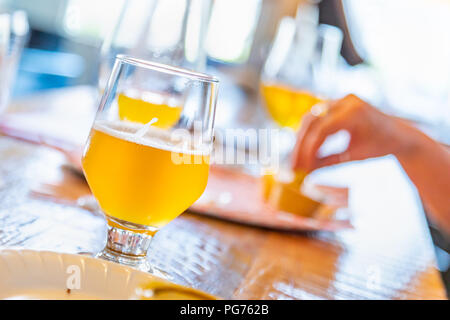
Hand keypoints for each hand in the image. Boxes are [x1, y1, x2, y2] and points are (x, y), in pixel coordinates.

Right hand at [291, 94, 411, 170]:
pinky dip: (309, 134)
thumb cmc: (379, 146)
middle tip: (293, 165)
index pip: (321, 130)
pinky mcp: (335, 104)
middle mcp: (345, 102)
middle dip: (300, 145)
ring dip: (301, 139)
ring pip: (310, 119)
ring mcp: (340, 101)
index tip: (300, 167)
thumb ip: (328, 162)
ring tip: (296, 159)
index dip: (308, 150)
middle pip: (311, 122)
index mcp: (353, 112)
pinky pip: (316, 118)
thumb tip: (305, 171)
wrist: (397, 134)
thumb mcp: (354, 157)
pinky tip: (303, 150)